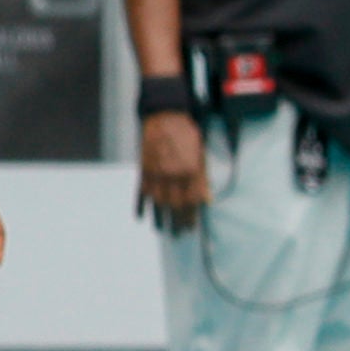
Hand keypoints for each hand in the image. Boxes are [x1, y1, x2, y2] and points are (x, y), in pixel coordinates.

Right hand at [138, 110, 210, 232]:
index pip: (192, 200)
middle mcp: (173, 173)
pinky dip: (141, 206)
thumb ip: (203, 178)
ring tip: (164, 231)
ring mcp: (157, 172)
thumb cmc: (187, 134)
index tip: (192, 227)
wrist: (165, 116)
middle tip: (179, 234)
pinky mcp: (144, 169)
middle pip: (175, 204)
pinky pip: (142, 192)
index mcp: (191, 169)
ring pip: (158, 201)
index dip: (192, 215)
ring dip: (161, 218)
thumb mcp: (201, 154)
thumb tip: (207, 200)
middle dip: (178, 221)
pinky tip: (142, 218)